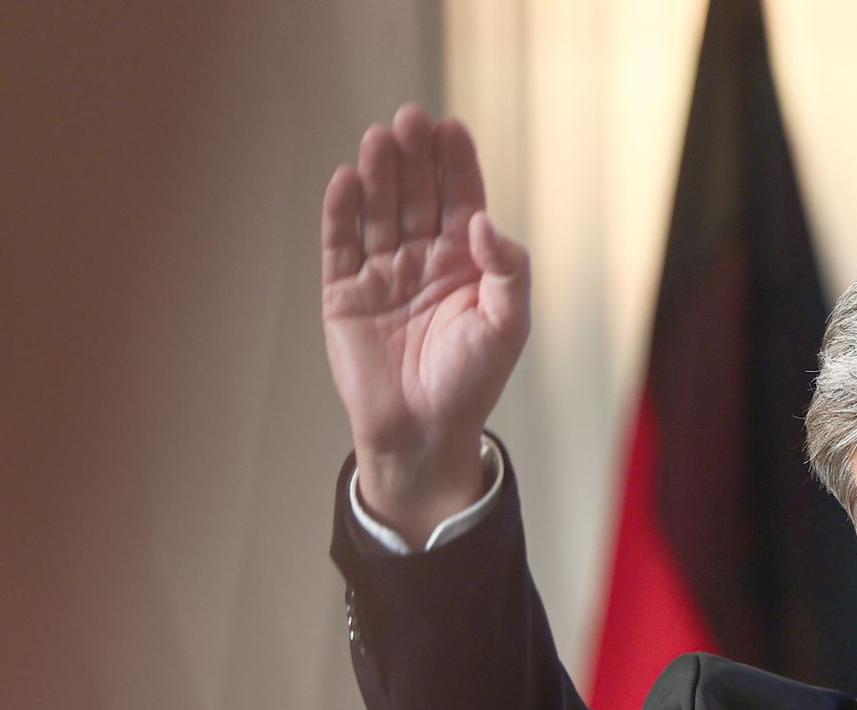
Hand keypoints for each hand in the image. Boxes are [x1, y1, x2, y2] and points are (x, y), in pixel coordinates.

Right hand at [322, 104, 530, 541]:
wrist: (424, 433)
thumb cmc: (472, 383)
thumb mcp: (508, 326)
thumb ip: (507, 271)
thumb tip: (483, 221)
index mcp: (463, 263)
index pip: (460, 200)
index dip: (455, 165)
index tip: (451, 129)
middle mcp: (422, 260)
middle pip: (416, 195)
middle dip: (414, 158)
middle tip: (411, 120)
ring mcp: (381, 274)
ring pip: (378, 212)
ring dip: (379, 175)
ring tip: (380, 140)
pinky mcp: (344, 294)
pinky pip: (340, 245)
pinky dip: (341, 214)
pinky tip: (347, 182)